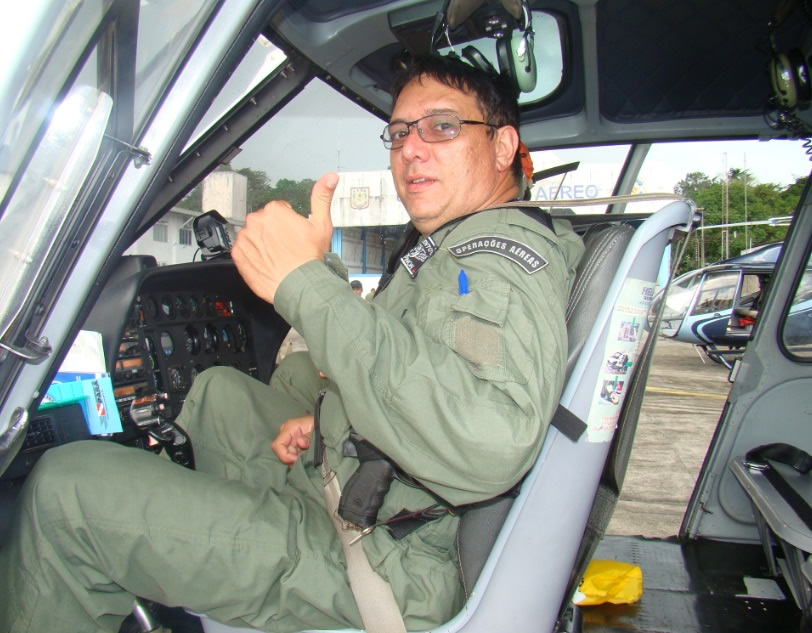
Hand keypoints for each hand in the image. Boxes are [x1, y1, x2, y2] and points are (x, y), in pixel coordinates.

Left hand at [232, 173, 337, 303]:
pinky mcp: (238, 254)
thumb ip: (322, 196)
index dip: (288, 223)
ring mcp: (245, 238)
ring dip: (263, 243)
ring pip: (254, 235)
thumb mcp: (322, 224)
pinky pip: (244, 250)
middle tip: (287, 247)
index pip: (278, 211)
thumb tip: (330, 177)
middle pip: (264, 222)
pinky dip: (253, 255)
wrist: (299, 286)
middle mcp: (256, 221)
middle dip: (274, 232)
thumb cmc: (309, 258)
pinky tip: (267, 262)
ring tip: (278, 256)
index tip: (294, 235)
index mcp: (274, 210)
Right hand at [272, 415, 314, 465]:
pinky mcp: (294, 445)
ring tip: (307, 455)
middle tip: (304, 459)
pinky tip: (306, 455)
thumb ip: (309, 437)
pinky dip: (299, 457)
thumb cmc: (319, 424)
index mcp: (289, 428)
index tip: (296, 460)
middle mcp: (286, 434)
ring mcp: (289, 440)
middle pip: (282, 452)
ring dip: (297, 458)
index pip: (278, 444)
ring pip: (287, 455)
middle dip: (292, 458)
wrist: (325, 423)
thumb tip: (300, 442)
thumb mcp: (316, 429)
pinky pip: (292, 455)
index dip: (284, 455)